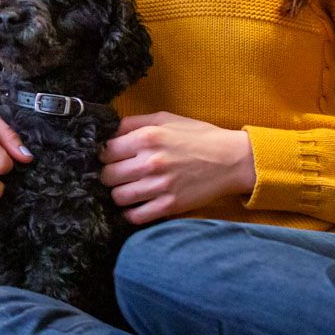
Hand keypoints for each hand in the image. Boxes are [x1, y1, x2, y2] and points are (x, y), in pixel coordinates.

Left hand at [99, 111, 256, 225]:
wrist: (230, 160)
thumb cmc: (197, 136)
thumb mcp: (166, 119)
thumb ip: (134, 122)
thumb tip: (108, 129)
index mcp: (148, 137)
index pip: (106, 151)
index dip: (104, 155)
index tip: (110, 158)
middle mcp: (151, 161)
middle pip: (108, 176)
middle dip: (109, 175)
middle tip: (118, 174)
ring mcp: (160, 186)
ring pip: (118, 197)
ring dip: (119, 194)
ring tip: (128, 189)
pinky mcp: (170, 205)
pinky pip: (136, 216)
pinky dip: (131, 213)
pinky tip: (136, 205)